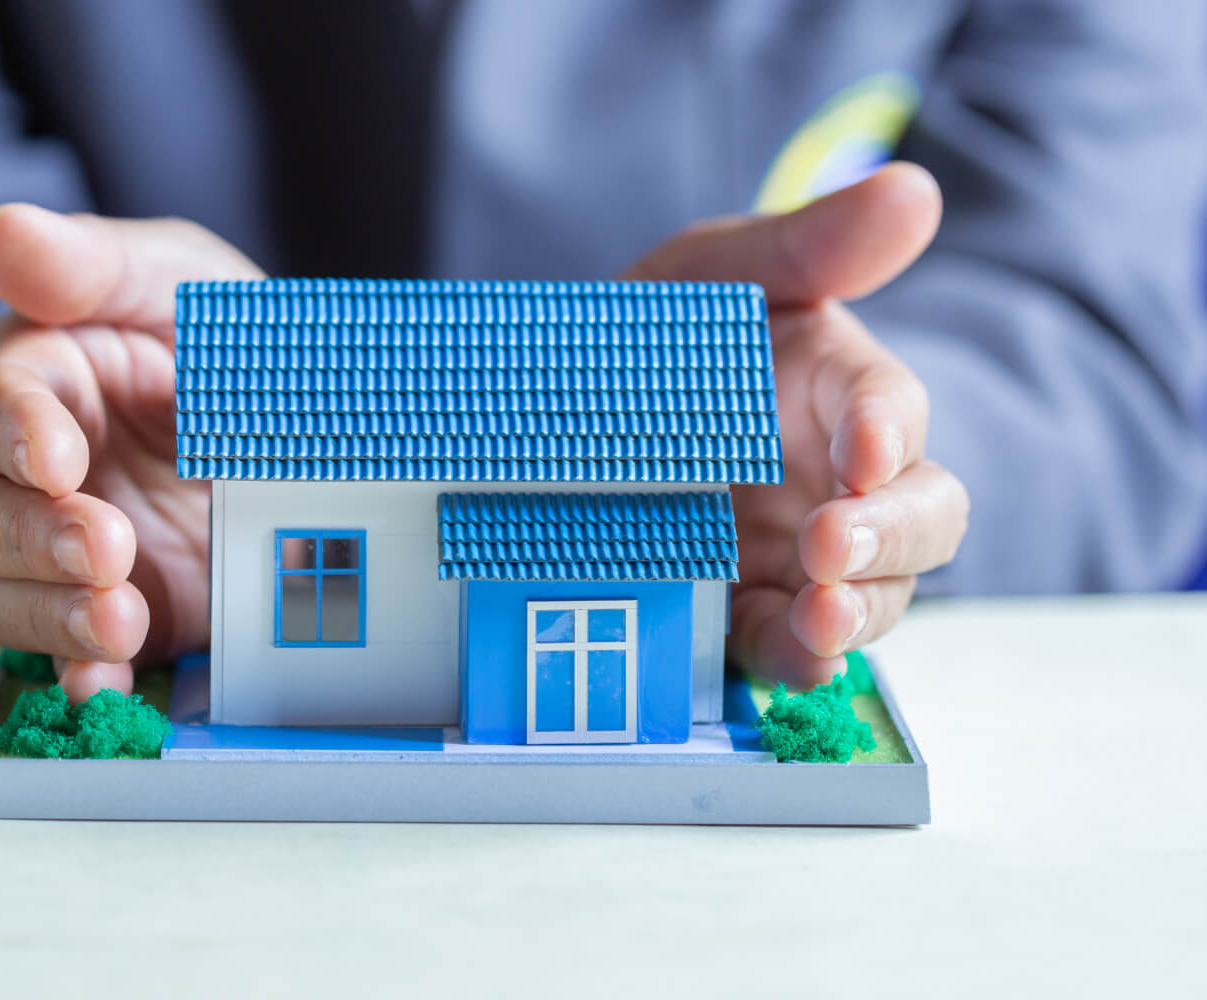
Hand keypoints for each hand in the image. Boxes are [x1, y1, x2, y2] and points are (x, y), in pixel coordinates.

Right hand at [0, 205, 261, 701]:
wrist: (322, 436)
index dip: (16, 431)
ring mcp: (69, 547)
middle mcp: (38, 470)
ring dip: (51, 612)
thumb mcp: (187, 285)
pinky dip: (78, 674)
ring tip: (121, 619)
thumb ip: (99, 265)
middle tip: (106, 548)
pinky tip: (105, 683)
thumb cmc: (237, 342)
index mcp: (49, 377)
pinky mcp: (115, 608)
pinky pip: (66, 654)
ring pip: (2, 588)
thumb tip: (0, 233)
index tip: (56, 458)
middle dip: (30, 536)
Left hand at [623, 163, 969, 686]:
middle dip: (889, 534)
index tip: (862, 450)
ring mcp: (802, 552)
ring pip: (876, 592)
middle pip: (919, 514)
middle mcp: (840, 479)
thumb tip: (913, 190)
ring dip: (858, 610)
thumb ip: (808, 243)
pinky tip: (794, 655)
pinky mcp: (753, 608)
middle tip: (831, 543)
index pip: (893, 408)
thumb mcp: (721, 273)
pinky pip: (795, 643)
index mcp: (841, 389)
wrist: (571, 408)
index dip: (888, 429)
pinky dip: (800, 656)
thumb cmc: (668, 331)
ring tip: (821, 617)